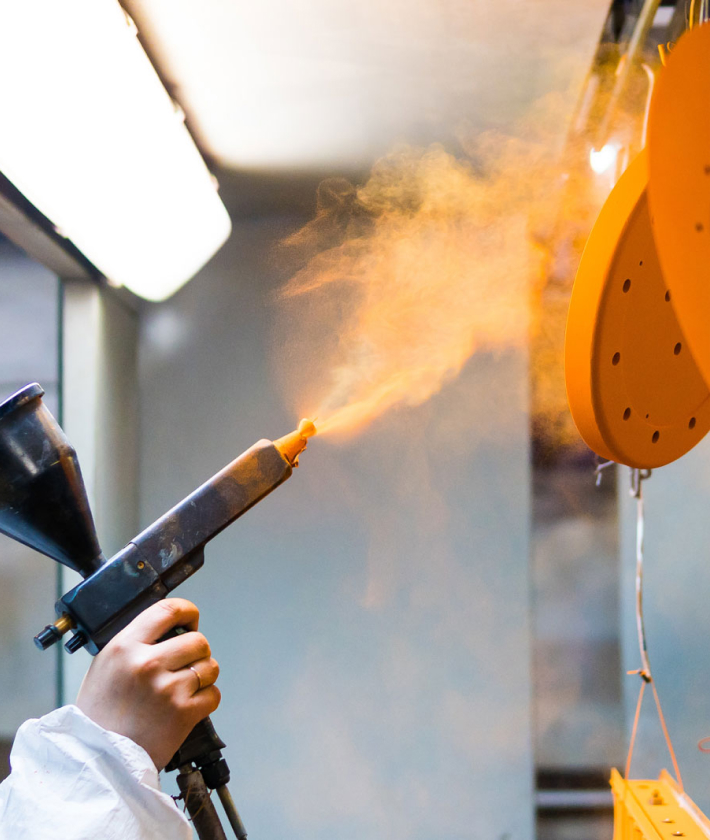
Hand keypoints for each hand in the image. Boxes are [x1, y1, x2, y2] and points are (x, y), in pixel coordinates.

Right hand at [76, 598, 220, 769]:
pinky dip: (205, 699)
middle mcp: (148, 664)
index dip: (187, 611)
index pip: (168, 610)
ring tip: (184, 687)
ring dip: (203, 675)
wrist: (99, 759)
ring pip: (209, 666)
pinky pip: (213, 694)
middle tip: (185, 664)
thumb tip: (168, 628)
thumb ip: (136, 643)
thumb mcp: (106, 665)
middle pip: (197, 640)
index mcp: (126, 647)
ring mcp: (168, 688)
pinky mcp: (183, 713)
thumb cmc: (100, 714)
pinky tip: (187, 705)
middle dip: (197, 651)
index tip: (191, 618)